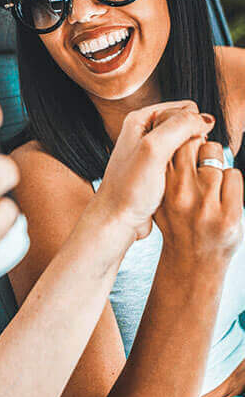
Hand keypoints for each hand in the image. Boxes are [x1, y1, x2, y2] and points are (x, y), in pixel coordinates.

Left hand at [97, 101, 215, 239]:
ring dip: (189, 159)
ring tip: (173, 175)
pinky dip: (186, 171)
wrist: (118, 219)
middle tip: (176, 163)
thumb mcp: (153, 150)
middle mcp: (144, 131)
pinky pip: (183, 163)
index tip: (179, 148)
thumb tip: (204, 119)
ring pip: (187, 146)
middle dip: (191, 143)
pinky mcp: (157, 168)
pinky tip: (175, 183)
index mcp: (140, 119)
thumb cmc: (129, 187)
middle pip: (187, 127)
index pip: (184, 109)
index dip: (190, 127)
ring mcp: (151, 150)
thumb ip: (178, 127)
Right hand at [154, 137, 242, 265]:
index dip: (181, 135)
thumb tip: (176, 135)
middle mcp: (182, 192)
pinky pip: (235, 176)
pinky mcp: (228, 215)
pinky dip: (232, 182)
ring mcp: (206, 204)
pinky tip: (223, 196)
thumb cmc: (177, 224)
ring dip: (216, 166)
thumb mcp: (161, 197)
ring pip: (216, 158)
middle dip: (200, 146)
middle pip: (195, 143)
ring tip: (211, 185)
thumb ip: (165, 171)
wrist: (191, 262)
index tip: (185, 138)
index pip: (173, 141)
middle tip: (201, 160)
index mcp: (162, 185)